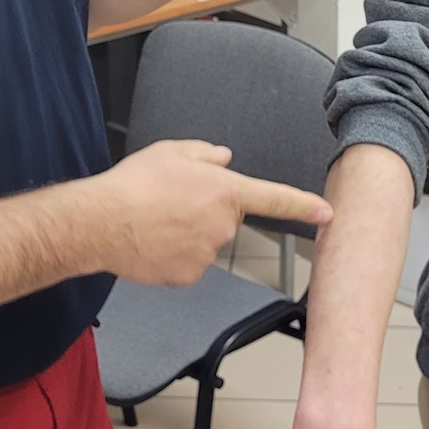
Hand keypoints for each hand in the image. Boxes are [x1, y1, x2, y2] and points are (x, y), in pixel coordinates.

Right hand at [92, 140, 330, 287]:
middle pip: (227, 219)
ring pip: (206, 242)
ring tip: (157, 221)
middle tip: (173, 201)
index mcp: (226, 191)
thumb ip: (205, 154)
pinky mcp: (188, 276)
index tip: (326, 214)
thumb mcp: (172, 152)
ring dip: (189, 233)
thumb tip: (223, 158)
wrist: (102, 223)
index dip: (304, 206)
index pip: (276, 199)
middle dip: (208, 211)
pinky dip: (174, 255)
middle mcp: (223, 226)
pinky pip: (189, 263)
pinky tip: (153, 242)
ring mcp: (207, 255)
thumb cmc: (135, 184)